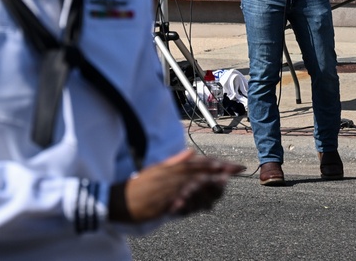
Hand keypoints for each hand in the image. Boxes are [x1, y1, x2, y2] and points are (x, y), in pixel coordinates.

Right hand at [113, 150, 244, 221]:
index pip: (201, 163)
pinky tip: (201, 202)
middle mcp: (171, 175)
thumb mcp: (158, 169)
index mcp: (172, 168)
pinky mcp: (160, 202)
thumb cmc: (139, 185)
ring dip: (208, 185)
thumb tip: (190, 152)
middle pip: (200, 171)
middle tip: (234, 172)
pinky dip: (189, 200)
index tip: (237, 166)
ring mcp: (166, 188)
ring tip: (222, 185)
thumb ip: (175, 161)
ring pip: (192, 185)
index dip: (220, 163)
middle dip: (219, 172)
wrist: (118, 199)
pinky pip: (178, 200)